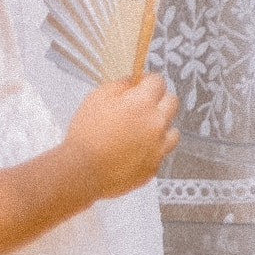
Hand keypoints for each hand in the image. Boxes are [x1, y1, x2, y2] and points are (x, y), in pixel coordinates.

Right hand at [59, 69, 177, 205]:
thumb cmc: (86, 136)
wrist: (82, 172)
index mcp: (143, 103)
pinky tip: (134, 151)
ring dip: (160, 127)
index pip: (159, 82)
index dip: (148, 82)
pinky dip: (152, 150)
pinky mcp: (154, 167)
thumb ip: (121, 85)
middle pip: (172, 102)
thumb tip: (134, 82)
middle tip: (141, 108)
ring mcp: (158, 147)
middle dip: (158, 101)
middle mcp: (156, 124)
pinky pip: (161, 152)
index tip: (141, 86)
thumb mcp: (97, 98)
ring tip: (139, 132)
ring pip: (172, 130)